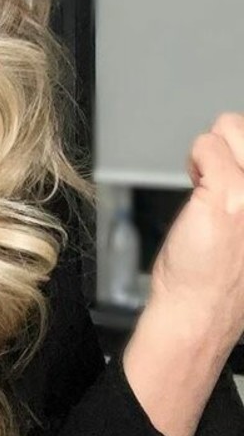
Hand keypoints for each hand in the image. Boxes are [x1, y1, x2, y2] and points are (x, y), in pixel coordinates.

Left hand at [147, 112, 243, 351]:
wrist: (202, 309)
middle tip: (218, 182)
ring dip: (211, 152)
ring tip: (209, 185)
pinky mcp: (229, 193)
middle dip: (227, 147)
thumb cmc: (223, 273)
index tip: (234, 172)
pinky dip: (195, 159)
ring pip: (229, 126)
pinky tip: (197, 186)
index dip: (241, 153)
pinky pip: (206, 144)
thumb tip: (239, 152)